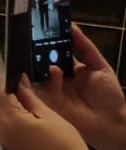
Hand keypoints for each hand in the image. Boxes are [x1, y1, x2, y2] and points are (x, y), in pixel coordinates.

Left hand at [0, 75, 101, 149]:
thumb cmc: (64, 143)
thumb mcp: (49, 114)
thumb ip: (30, 97)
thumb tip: (19, 82)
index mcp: (9, 119)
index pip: (0, 92)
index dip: (6, 80)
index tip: (16, 72)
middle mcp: (1, 129)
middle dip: (8, 91)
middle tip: (24, 82)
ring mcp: (4, 139)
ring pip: (1, 113)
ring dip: (10, 103)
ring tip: (28, 96)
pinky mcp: (10, 146)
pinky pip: (5, 124)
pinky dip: (12, 115)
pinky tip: (27, 113)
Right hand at [27, 26, 125, 149]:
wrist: (112, 122)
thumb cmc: (110, 96)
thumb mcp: (100, 67)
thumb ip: (85, 48)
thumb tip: (72, 28)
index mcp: (70, 68)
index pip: (55, 51)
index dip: (49, 41)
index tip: (43, 29)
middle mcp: (58, 78)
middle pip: (42, 61)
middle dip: (39, 51)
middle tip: (36, 39)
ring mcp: (51, 89)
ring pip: (38, 73)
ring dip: (40, 64)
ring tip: (44, 54)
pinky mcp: (48, 101)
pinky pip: (41, 88)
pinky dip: (47, 78)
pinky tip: (54, 71)